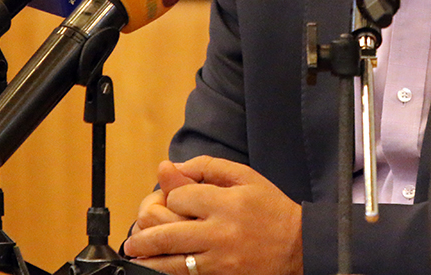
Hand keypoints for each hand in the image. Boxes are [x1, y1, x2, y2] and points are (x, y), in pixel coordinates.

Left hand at [123, 156, 302, 274]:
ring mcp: (220, 259)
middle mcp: (221, 231)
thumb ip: (209, 167)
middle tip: (132, 241)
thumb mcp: (246, 177)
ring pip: (172, 262)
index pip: (180, 197)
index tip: (175, 200)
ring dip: (148, 259)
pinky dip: (169, 272)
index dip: (171, 197)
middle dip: (143, 237)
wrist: (298, 245)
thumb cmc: (271, 208)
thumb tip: (172, 167)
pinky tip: (158, 268)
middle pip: (168, 234)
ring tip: (136, 255)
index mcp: (227, 202)